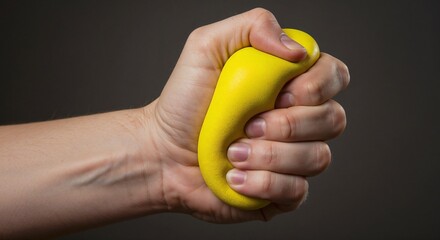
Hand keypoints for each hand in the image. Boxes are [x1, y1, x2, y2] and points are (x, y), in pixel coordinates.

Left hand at [144, 8, 348, 221]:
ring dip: (269, 156)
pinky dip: (263, 183)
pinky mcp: (283, 191)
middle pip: (333, 119)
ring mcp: (293, 157)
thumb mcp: (207, 48)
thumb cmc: (185, 102)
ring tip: (233, 153)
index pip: (334, 75)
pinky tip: (235, 177)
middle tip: (247, 125)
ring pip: (318, 158)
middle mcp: (299, 120)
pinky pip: (298, 192)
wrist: (163, 152)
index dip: (316, 86)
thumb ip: (252, 27)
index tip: (277, 94)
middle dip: (287, 125)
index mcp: (289, 83)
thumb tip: (298, 50)